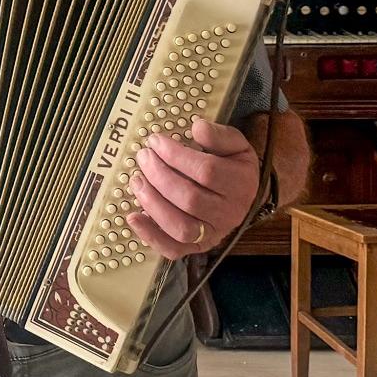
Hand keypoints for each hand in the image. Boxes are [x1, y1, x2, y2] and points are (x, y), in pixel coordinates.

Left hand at [126, 117, 259, 258]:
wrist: (243, 195)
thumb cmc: (232, 166)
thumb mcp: (234, 145)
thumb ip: (219, 135)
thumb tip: (197, 127)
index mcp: (241, 184)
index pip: (206, 171)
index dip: (176, 155)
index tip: (155, 141)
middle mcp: (229, 213)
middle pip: (190, 199)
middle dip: (159, 176)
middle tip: (143, 157)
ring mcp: (214, 233)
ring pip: (181, 227)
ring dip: (153, 203)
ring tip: (136, 180)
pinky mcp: (198, 246)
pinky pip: (174, 249)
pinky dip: (150, 236)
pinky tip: (133, 216)